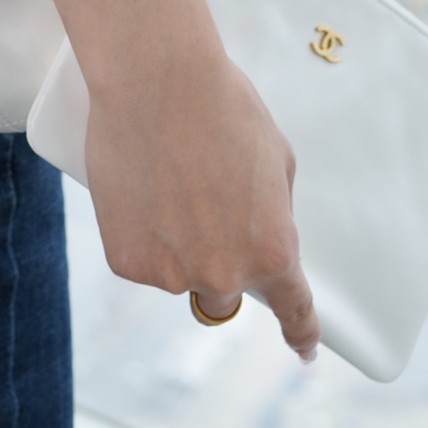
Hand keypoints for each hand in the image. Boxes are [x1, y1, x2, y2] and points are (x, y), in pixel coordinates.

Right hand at [84, 40, 318, 360]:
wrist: (154, 79)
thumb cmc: (222, 105)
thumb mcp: (275, 158)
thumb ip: (273, 211)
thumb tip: (255, 232)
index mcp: (271, 252)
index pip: (293, 311)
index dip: (299, 333)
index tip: (301, 348)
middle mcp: (223, 274)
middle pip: (223, 298)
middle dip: (216, 264)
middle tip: (199, 209)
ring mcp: (171, 273)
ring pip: (176, 275)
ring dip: (173, 246)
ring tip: (163, 182)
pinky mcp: (126, 260)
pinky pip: (138, 259)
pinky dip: (137, 233)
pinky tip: (137, 189)